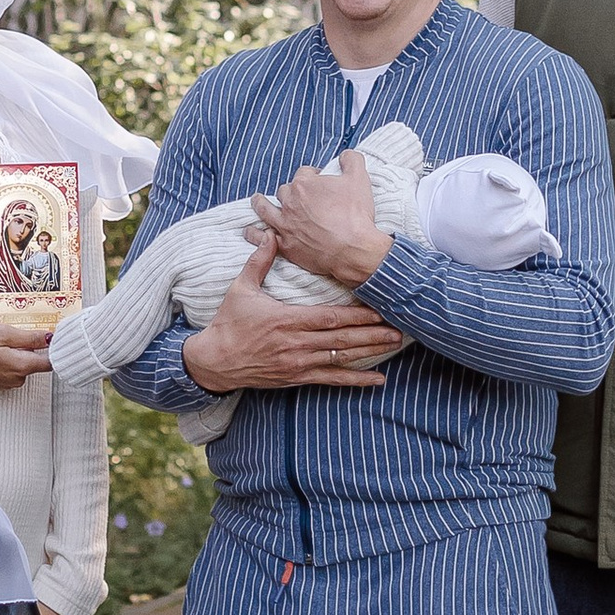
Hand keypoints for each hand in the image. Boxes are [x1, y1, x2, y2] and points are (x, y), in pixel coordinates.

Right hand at [0, 318, 56, 390]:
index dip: (54, 348)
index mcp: (21, 366)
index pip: (50, 362)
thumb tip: (50, 338)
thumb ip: (29, 337)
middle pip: (36, 362)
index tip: (52, 336)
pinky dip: (6, 358)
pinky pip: (10, 369)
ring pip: (22, 365)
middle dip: (31, 347)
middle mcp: (16, 379)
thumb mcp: (2, 332)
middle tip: (15, 332)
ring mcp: (5, 382)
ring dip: (17, 352)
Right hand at [181, 231, 403, 395]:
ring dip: (370, 352)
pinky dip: (356, 380)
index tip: (379, 308)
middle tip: (399, 327)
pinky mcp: (297, 378)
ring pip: (341, 358)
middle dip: (373, 333)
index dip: (357, 315)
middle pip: (342, 338)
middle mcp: (296, 344)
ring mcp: (299, 363)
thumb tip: (269, 234)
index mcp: (286, 320)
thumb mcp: (241, 288)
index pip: (329, 318)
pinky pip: (332, 379)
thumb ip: (258, 262)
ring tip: (394, 345)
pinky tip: (378, 380)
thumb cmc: (229, 322)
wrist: (214, 361)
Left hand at [252, 147, 395, 291]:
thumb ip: (352, 160)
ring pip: (265, 209)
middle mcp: (290, 202)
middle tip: (301, 197)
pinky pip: (263, 237)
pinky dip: (254, 233)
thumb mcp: (360, 179)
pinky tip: (250, 231)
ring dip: (260, 204)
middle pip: (285, 190)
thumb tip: (346, 155)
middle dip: (291, 191)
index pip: (304, 173)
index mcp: (304, 184)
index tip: (320, 183)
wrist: (353, 249)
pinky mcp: (285, 245)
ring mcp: (285, 224)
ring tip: (257, 200)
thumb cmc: (356, 215)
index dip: (313, 176)